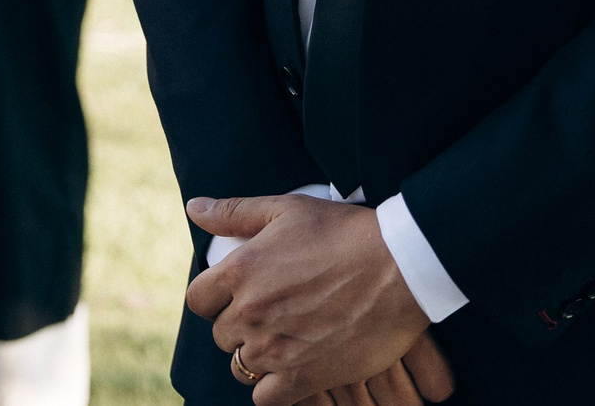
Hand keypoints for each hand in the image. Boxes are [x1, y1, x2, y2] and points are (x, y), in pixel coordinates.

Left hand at [186, 195, 430, 405]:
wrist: (400, 266)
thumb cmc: (344, 232)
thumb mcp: (286, 209)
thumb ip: (234, 212)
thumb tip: (194, 208)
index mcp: (241, 271)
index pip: (197, 300)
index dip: (214, 299)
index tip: (236, 296)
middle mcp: (251, 312)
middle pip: (221, 335)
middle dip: (240, 326)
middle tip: (272, 315)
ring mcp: (276, 348)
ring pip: (240, 367)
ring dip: (256, 357)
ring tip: (284, 341)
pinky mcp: (304, 377)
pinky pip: (265, 398)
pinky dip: (273, 388)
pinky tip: (291, 371)